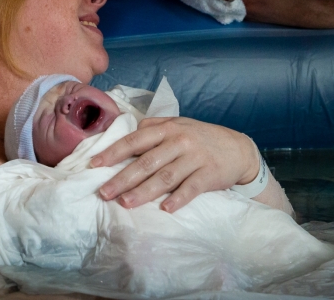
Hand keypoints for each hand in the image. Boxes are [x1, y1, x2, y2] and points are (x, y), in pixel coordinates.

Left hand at [90, 117, 259, 212]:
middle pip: (146, 161)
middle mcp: (179, 141)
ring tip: (125, 203)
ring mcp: (195, 157)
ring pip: (165, 176)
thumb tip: (124, 135)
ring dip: (144, 191)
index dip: (114, 152)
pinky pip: (191, 188)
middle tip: (104, 192)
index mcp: (167, 128)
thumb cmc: (200, 138)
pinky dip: (178, 198)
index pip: (135, 140)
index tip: (95, 165)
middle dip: (123, 178)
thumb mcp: (177, 125)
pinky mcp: (209, 174)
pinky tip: (165, 209)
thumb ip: (152, 128)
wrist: (237, 148)